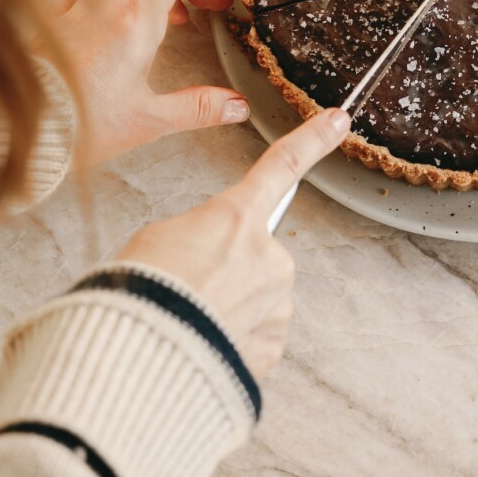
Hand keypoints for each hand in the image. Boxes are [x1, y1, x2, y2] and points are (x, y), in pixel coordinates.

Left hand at [51, 0, 249, 167]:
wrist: (22, 128)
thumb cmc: (83, 126)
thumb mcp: (150, 120)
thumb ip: (198, 108)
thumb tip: (236, 107)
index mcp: (137, 23)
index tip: (216, 2)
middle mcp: (105, 5)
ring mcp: (74, 8)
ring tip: (152, 10)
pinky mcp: (49, 20)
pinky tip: (102, 15)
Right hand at [115, 107, 349, 375]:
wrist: (139, 356)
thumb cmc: (140, 290)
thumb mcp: (160, 237)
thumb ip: (201, 234)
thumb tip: (209, 254)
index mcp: (237, 217)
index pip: (282, 166)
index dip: (313, 139)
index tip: (338, 120)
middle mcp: (269, 256)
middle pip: (256, 253)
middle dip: (229, 267)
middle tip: (188, 285)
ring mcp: (275, 303)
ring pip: (259, 297)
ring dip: (231, 305)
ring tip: (191, 318)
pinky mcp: (272, 346)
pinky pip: (257, 334)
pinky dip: (234, 338)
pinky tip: (205, 342)